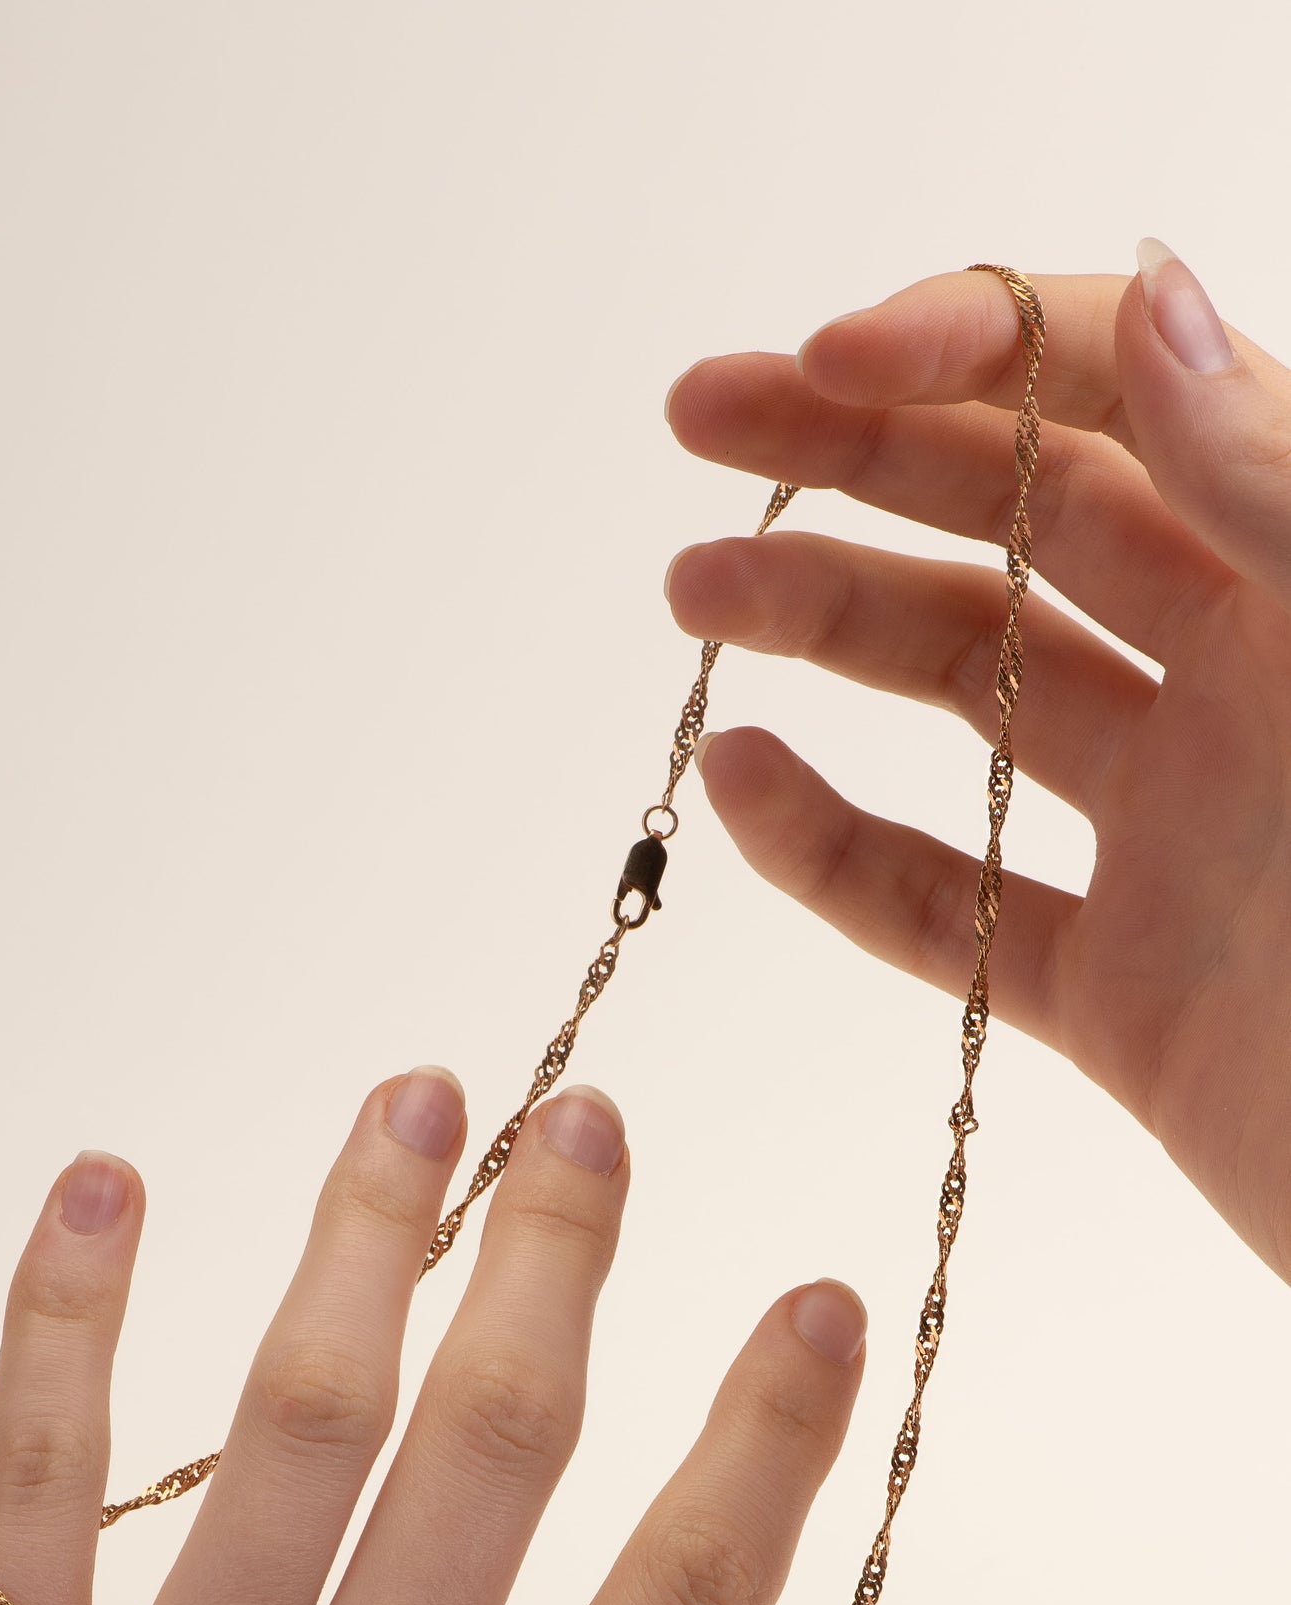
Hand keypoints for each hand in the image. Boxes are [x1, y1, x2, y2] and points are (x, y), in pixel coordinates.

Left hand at [0, 1070, 866, 1604]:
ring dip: (366, 1236)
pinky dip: (61, 1322)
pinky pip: (29, 1485)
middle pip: (493, 1456)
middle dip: (555, 1267)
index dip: (767, 1441)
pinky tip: (100, 1185)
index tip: (820, 1301)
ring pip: (297, 1424)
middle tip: (592, 1118)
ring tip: (418, 1092)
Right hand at [665, 247, 1290, 1285]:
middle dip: (853, 457)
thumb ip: (1282, 495)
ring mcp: (1173, 836)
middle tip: (700, 417)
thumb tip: (1157, 293)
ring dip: (825, 625)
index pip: (1126, 393)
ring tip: (693, 593)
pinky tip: (739, 784)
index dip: (972, 347)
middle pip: (1021, 516)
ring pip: (969, 693)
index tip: (824, 363)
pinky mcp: (1121, 989)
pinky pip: (947, 904)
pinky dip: (832, 847)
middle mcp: (1241, 683)